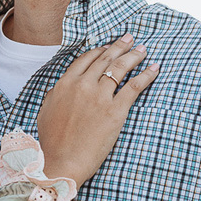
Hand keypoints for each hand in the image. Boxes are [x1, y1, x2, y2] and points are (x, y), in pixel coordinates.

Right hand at [38, 33, 157, 186]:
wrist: (62, 161)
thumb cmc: (52, 141)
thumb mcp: (46, 111)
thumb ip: (54, 95)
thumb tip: (59, 87)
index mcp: (65, 84)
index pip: (86, 59)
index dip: (100, 50)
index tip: (110, 46)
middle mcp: (83, 85)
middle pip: (106, 59)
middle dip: (121, 46)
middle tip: (131, 39)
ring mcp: (100, 97)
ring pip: (120, 68)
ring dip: (134, 56)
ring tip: (143, 50)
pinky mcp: (115, 111)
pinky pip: (134, 87)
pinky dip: (146, 75)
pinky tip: (154, 68)